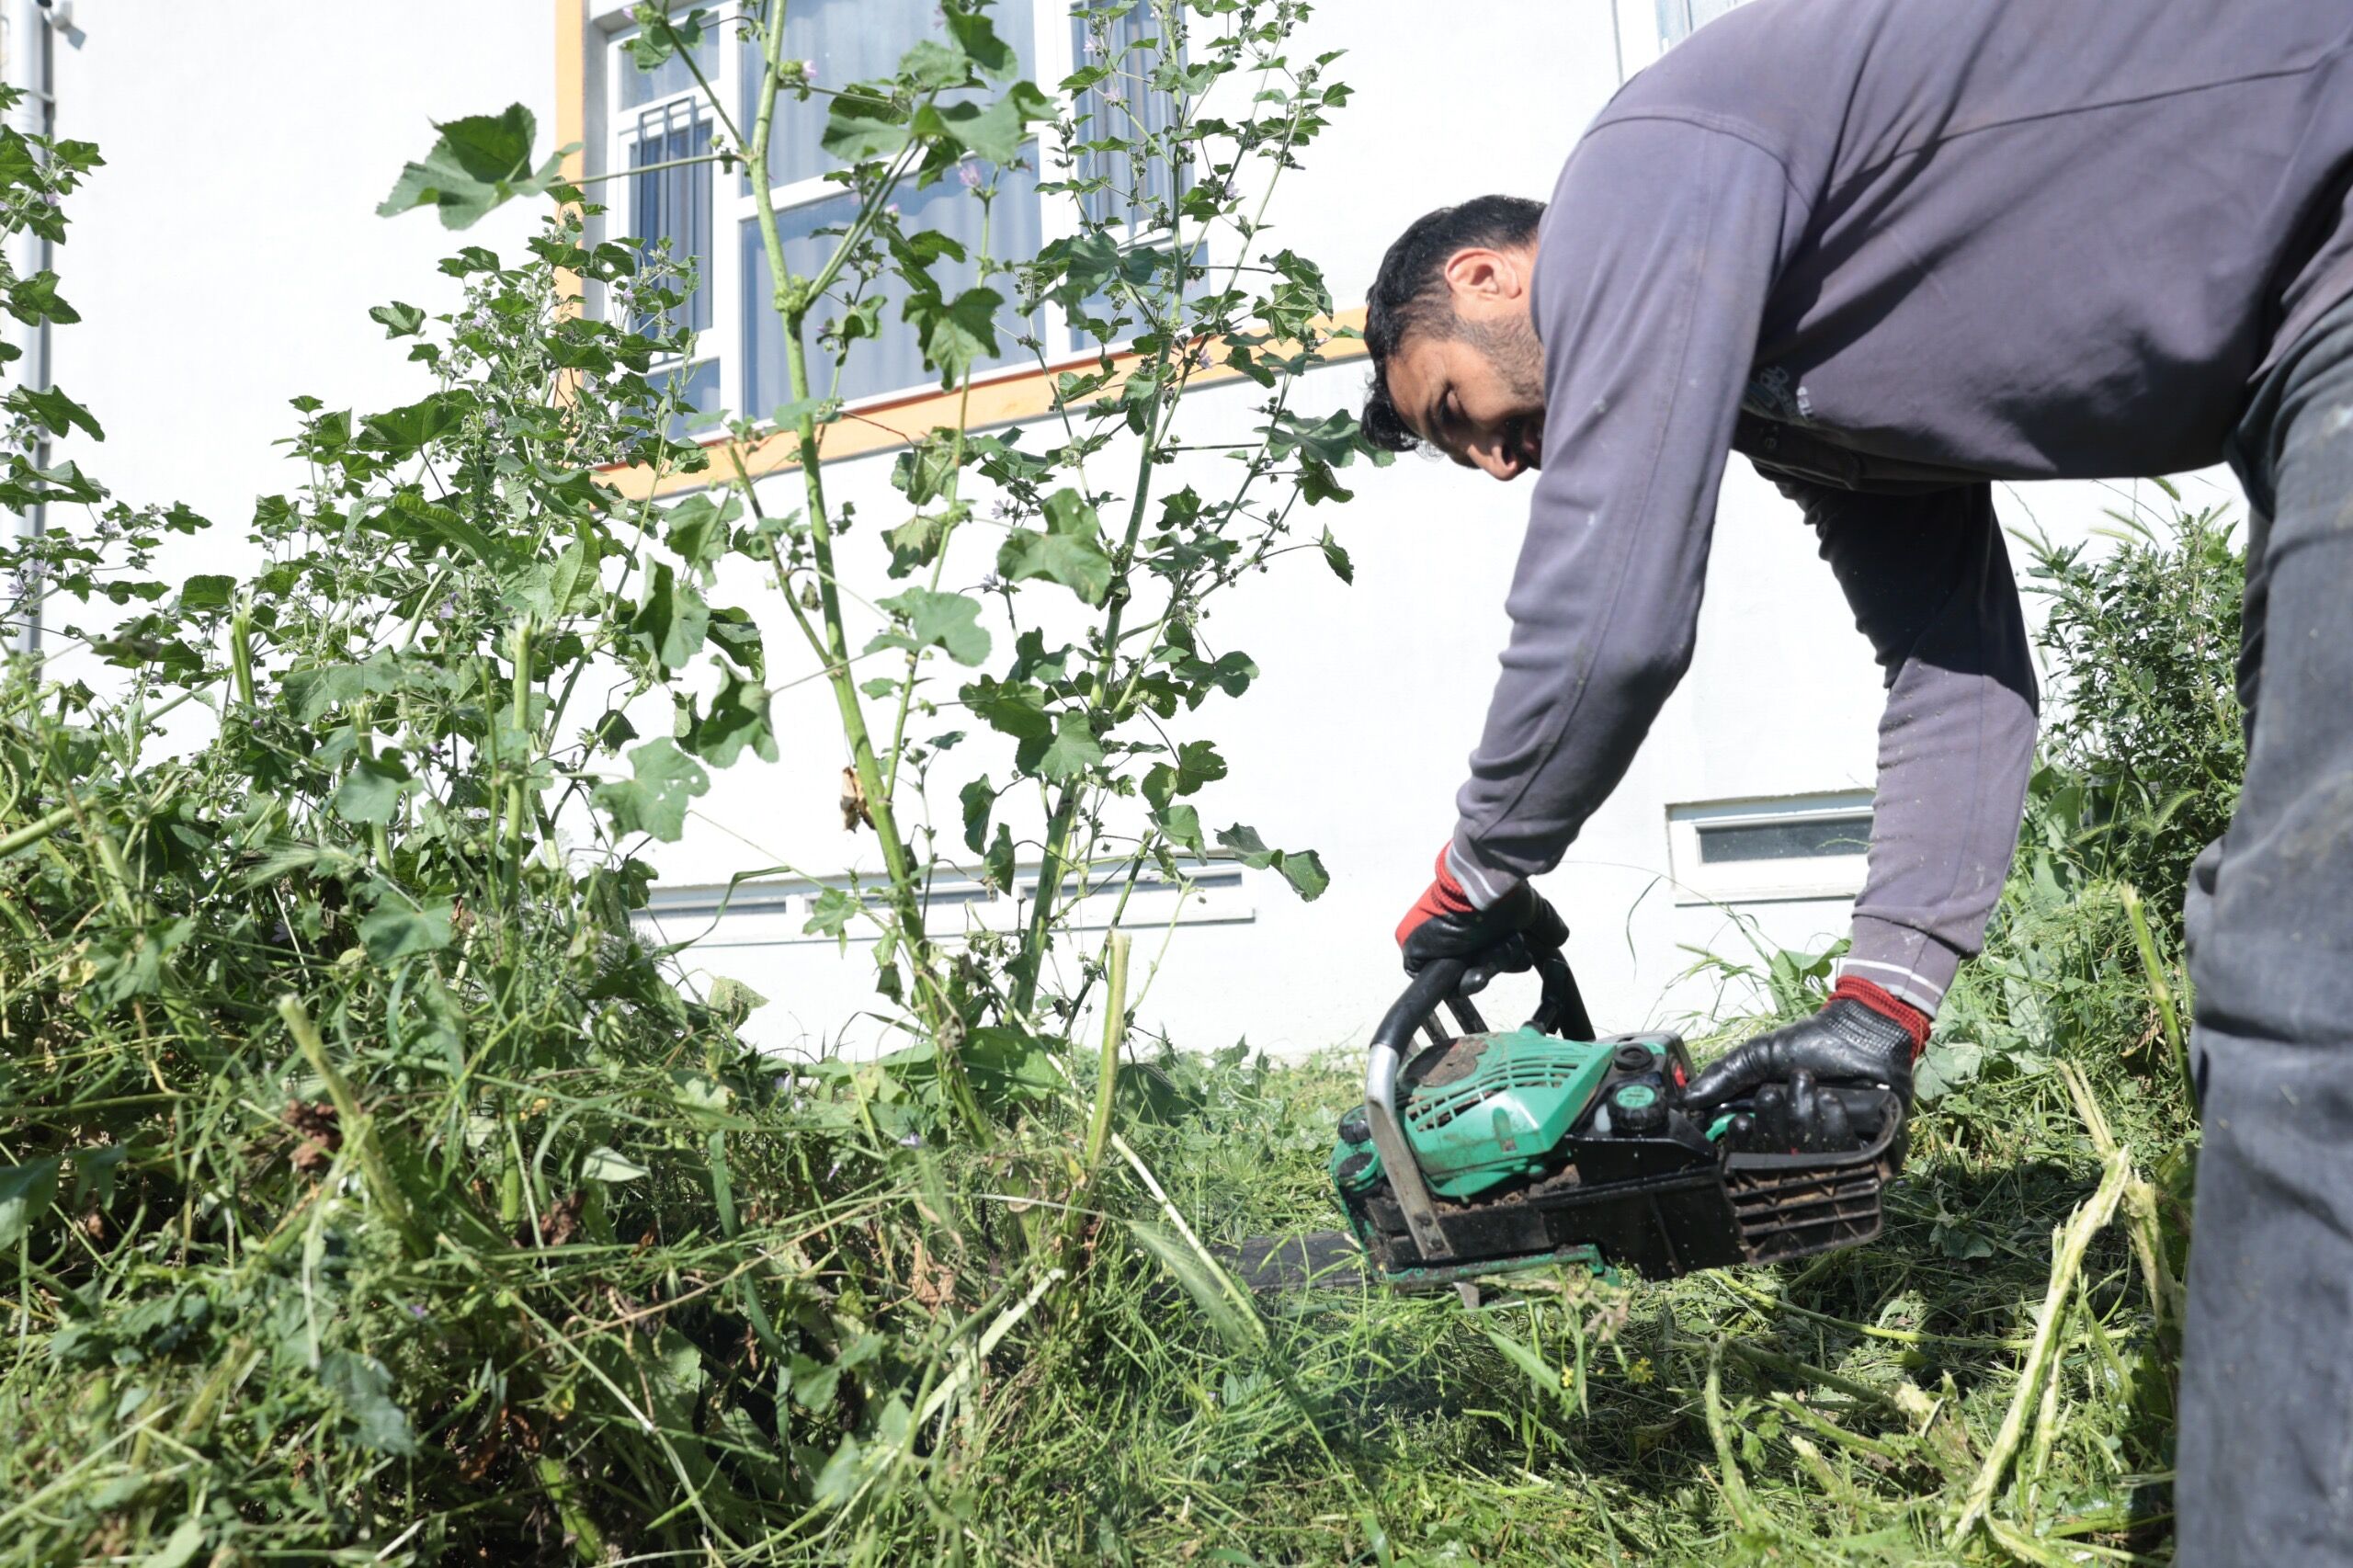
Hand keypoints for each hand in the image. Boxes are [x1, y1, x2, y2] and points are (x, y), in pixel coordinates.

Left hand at [1395, 845, 1567, 984]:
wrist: (1477, 886)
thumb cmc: (1501, 894)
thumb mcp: (1529, 909)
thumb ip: (1544, 924)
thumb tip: (1560, 936)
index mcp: (1476, 923)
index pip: (1489, 954)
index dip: (1506, 961)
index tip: (1523, 961)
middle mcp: (1455, 933)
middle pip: (1477, 968)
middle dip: (1498, 963)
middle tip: (1507, 949)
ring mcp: (1435, 943)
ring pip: (1462, 976)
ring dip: (1486, 966)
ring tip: (1495, 948)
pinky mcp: (1417, 952)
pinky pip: (1438, 981)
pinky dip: (1458, 979)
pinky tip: (1473, 968)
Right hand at [1681, 980, 1927, 1152]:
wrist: (1863, 1034)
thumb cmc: (1812, 1044)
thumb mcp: (1759, 1056)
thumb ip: (1724, 1075)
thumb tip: (1686, 1100)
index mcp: (1774, 1127)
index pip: (1748, 1152)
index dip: (1739, 1143)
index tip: (1733, 1124)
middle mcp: (1801, 1145)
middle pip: (1776, 1160)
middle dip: (1774, 1124)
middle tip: (1776, 1094)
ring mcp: (1834, 1152)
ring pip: (1808, 1160)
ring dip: (1803, 1120)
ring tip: (1812, 1090)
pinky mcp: (1866, 1152)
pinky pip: (1845, 1160)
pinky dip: (1834, 1130)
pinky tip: (1831, 1102)